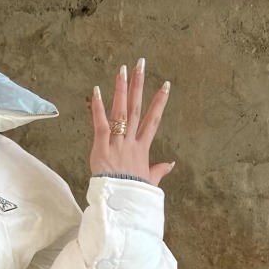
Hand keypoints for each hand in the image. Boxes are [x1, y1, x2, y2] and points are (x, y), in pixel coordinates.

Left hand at [89, 59, 174, 186]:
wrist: (121, 204)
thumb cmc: (132, 194)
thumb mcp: (148, 181)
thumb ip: (158, 171)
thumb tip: (170, 164)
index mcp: (142, 149)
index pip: (153, 120)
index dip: (159, 102)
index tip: (165, 85)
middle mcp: (130, 142)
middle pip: (137, 108)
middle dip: (139, 85)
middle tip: (140, 64)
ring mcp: (116, 143)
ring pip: (121, 112)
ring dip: (121, 89)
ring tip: (122, 69)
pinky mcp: (101, 147)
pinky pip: (100, 124)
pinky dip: (98, 108)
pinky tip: (97, 90)